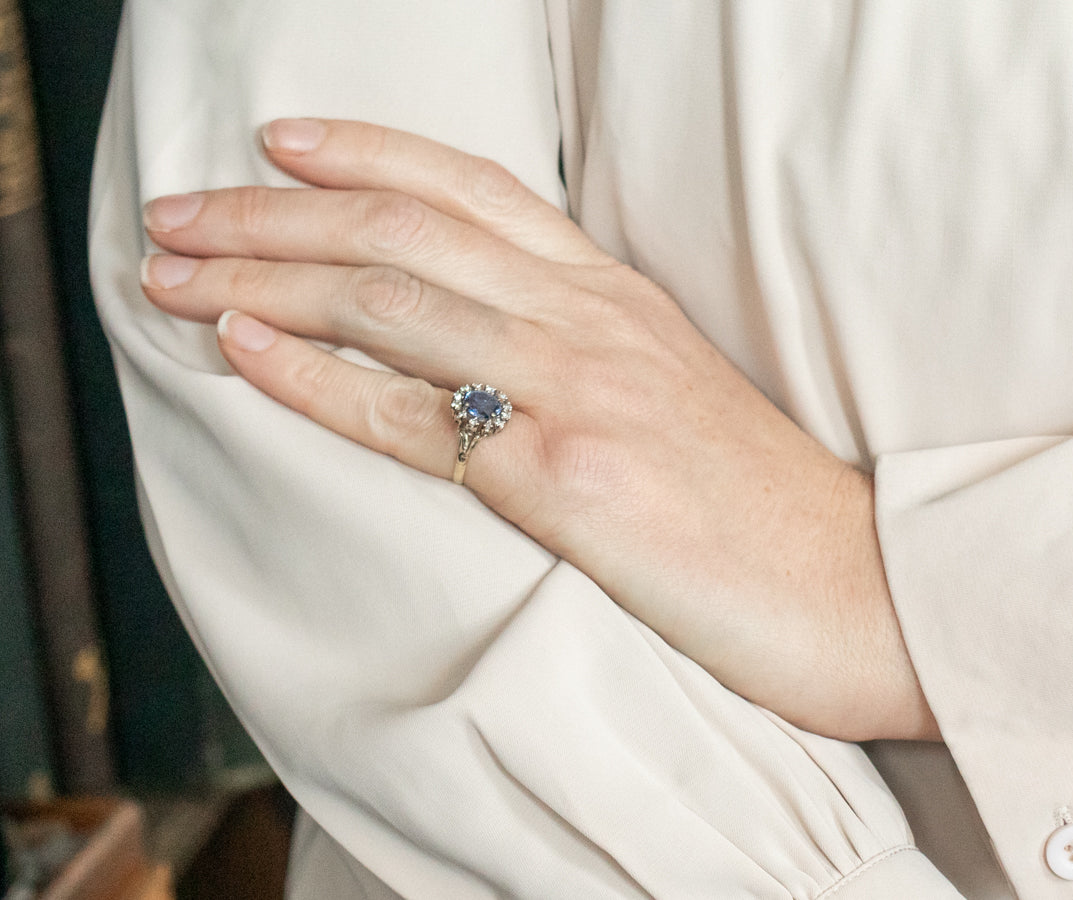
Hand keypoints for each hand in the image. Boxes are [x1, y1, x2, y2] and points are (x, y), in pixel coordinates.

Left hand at [141, 118, 937, 741]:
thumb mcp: (672, 397)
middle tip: (177, 211)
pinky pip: (409, 409)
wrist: (857, 588)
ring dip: (260, 276)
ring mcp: (578, 389)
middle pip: (404, 229)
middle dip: (270, 212)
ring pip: (389, 298)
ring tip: (166, 268)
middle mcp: (591, 321)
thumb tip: (492, 352)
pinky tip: (240, 345)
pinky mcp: (566, 476)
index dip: (367, 152)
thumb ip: (586, 355)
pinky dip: (309, 373)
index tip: (281, 144)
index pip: (473, 188)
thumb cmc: (762, 507)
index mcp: (617, 297)